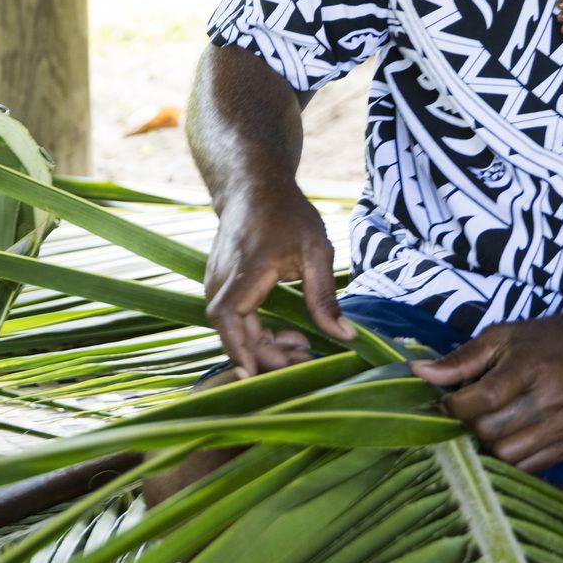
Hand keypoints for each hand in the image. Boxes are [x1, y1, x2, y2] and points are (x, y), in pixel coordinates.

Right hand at [204, 187, 352, 375]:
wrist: (254, 187)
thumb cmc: (287, 214)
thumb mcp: (316, 251)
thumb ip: (325, 296)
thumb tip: (345, 337)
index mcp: (246, 268)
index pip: (228, 316)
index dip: (237, 348)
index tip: (254, 374)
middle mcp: (222, 278)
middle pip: (234, 331)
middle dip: (267, 355)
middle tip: (305, 360)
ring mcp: (217, 282)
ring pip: (234, 329)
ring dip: (264, 346)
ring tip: (302, 346)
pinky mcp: (221, 286)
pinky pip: (235, 320)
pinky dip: (258, 334)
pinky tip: (287, 335)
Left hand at [411, 316, 562, 472]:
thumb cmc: (541, 344)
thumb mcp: (499, 338)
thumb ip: (459, 360)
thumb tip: (417, 373)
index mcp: (531, 367)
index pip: (485, 399)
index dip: (456, 405)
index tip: (445, 402)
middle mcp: (552, 400)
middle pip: (491, 431)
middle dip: (470, 424)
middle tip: (471, 410)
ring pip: (505, 455)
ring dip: (488, 443)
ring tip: (490, 421)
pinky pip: (526, 467)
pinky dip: (509, 456)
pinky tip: (508, 435)